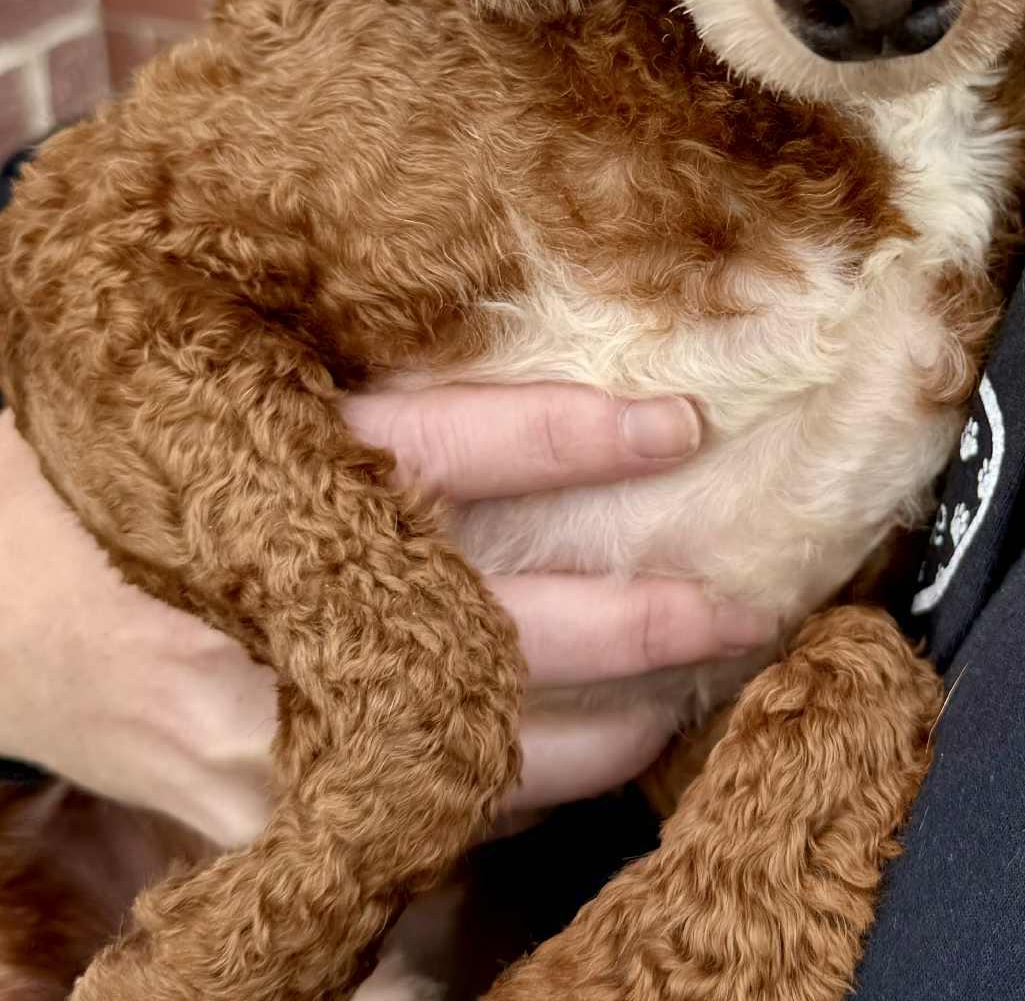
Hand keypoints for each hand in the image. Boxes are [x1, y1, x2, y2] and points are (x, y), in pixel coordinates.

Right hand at [0, 388, 765, 847]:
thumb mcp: (229, 406)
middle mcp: (263, 614)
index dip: (574, 437)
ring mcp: (255, 739)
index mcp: (256, 482)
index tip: (684, 423)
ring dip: (597, 727)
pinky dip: (507, 792)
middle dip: (632, 623)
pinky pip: (411, 816)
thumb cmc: (116, 480)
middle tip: (738, 602)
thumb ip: (368, 399)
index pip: (446, 451)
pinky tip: (583, 758)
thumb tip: (543, 377)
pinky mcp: (249, 817)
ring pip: (469, 750)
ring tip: (691, 687)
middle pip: (486, 627)